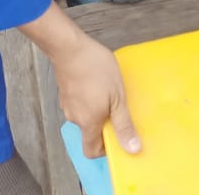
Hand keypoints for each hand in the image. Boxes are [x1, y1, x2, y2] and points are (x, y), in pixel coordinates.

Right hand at [52, 35, 140, 158]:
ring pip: (84, 115)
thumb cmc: (95, 69)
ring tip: (109, 90)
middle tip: (118, 107)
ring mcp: (67, 104)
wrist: (69, 47)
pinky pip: (79, 102)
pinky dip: (88, 97)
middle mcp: (74, 117)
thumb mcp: (117, 97)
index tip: (117, 136)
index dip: (105, 149)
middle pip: (89, 131)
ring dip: (97, 108)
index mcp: (88, 123)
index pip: (91, 151)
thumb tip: (133, 149)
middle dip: (104, 123)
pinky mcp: (65, 91)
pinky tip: (97, 81)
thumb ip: (124, 124)